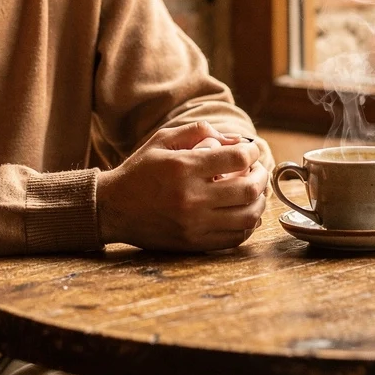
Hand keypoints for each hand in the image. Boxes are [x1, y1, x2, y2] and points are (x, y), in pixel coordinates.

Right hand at [95, 121, 267, 251]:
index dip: (252, 151)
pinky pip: (235, 238)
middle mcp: (191, 198)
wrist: (113, 208)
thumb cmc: (140, 171)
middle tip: (259, 170)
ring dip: (259, 201)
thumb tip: (237, 140)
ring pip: (248, 216)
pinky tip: (245, 213)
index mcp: (184, 168)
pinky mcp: (194, 243)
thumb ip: (199, 131)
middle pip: (248, 189)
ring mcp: (194, 224)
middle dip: (262, 175)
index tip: (252, 150)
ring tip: (256, 192)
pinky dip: (248, 225)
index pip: (237, 159)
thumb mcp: (162, 140)